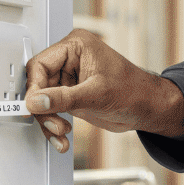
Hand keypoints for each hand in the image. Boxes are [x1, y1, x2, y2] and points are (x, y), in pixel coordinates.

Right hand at [24, 29, 183, 151]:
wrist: (151, 109)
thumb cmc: (135, 91)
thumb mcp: (97, 94)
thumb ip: (63, 98)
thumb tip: (35, 101)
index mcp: (75, 46)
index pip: (40, 65)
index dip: (34, 88)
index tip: (33, 107)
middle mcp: (70, 60)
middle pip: (38, 85)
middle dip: (43, 109)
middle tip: (54, 124)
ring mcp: (69, 79)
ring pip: (43, 101)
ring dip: (48, 121)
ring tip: (61, 134)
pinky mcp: (71, 96)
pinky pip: (53, 110)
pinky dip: (54, 126)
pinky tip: (61, 138)